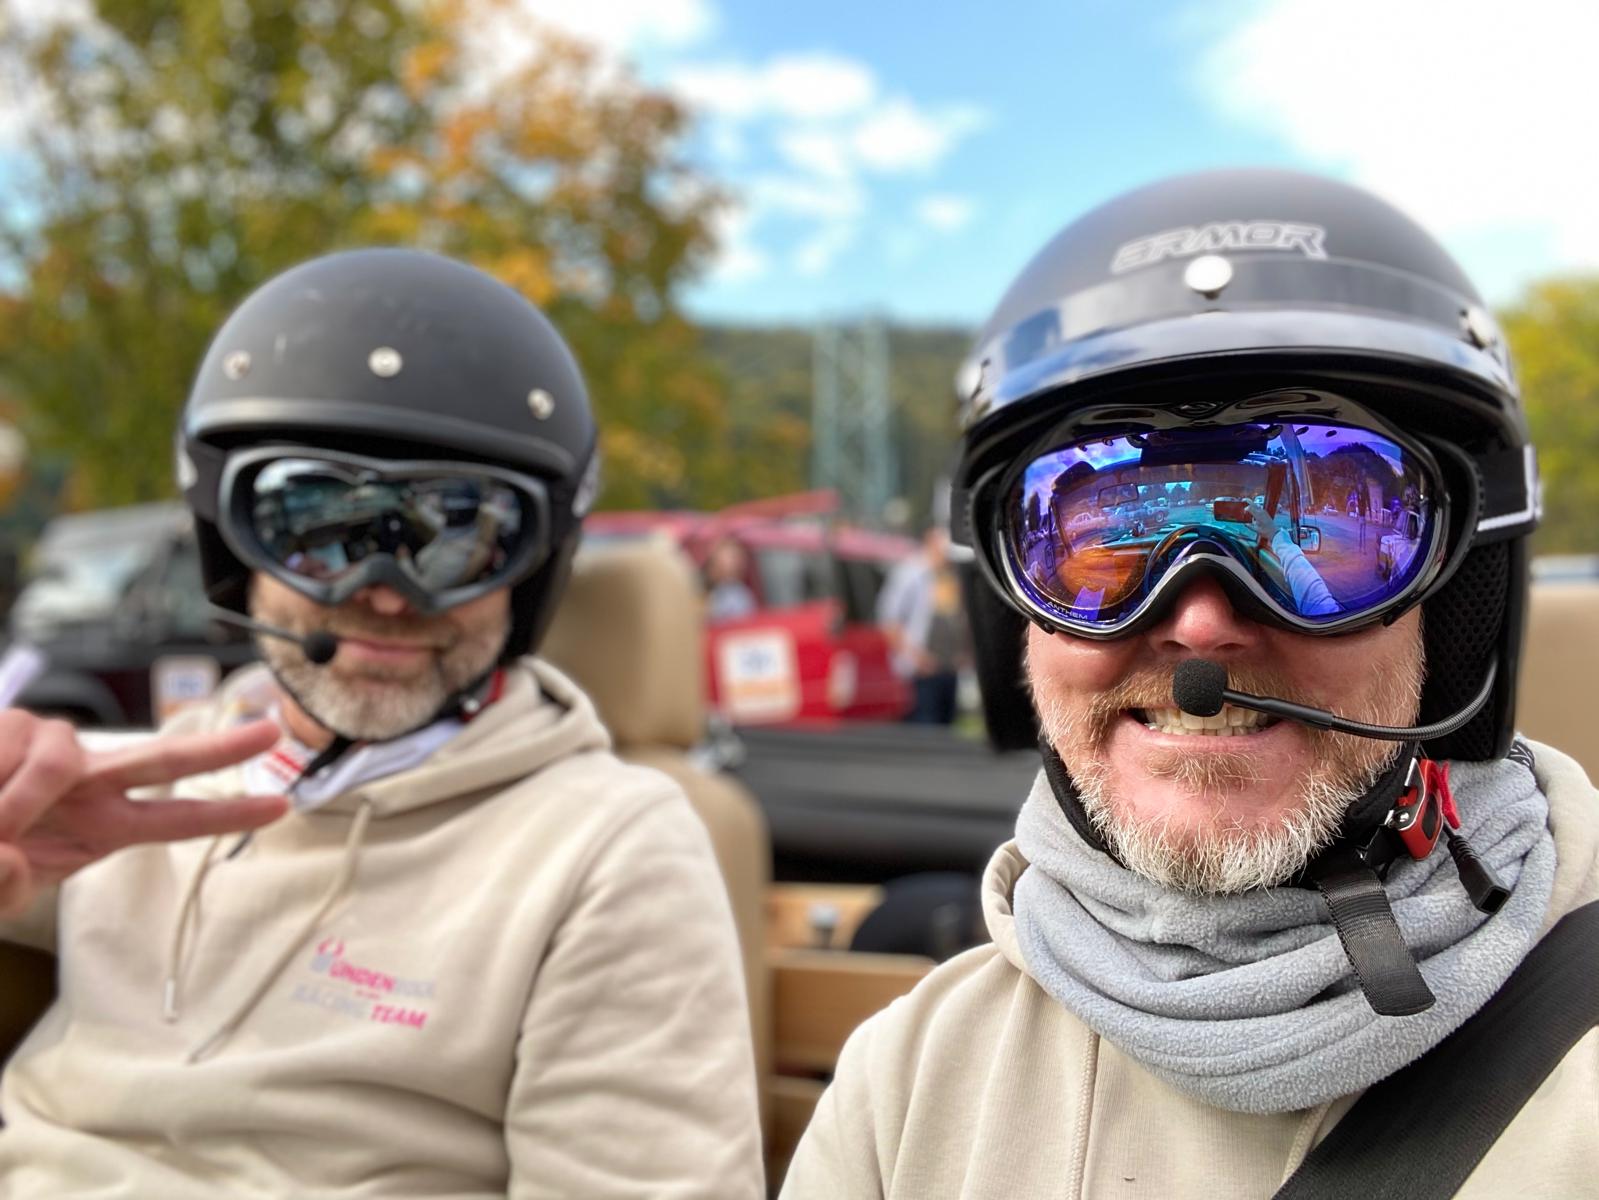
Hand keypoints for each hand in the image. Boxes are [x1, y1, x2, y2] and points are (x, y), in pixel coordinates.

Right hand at [0, 713, 287, 917]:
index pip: (177, 821)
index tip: (282, 807)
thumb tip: (14, 861)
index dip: (229, 814)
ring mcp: (57, 747)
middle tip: (271, 732)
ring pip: (61, 763)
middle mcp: (93, 780)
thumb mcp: (0, 889)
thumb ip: (8, 888)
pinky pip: (11, 751)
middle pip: (168, 758)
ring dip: (15, 804)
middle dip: (222, 746)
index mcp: (102, 824)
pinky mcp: (18, 723)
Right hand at [1245, 504, 1283, 549]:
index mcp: (1258, 516)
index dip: (1246, 508)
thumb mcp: (1256, 530)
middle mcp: (1262, 512)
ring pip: (1257, 506)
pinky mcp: (1266, 513)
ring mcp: (1264, 512)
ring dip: (1252, 505)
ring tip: (1247, 504)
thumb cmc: (1265, 531)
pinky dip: (1255, 508)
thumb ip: (1250, 526)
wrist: (1274, 532)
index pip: (1251, 509)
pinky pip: (1259, 508)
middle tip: (1244, 499)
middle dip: (1249, 501)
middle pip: (1254, 505)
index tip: (1244, 510)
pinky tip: (1253, 510)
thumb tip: (1245, 524)